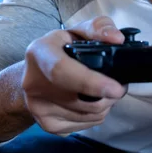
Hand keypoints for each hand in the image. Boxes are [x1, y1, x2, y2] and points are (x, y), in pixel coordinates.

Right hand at [22, 16, 126, 136]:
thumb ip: (98, 27)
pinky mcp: (47, 124)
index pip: (61, 71)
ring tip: (105, 91)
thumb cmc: (60, 50)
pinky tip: (92, 102)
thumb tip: (117, 38)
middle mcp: (33, 83)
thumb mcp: (76, 31)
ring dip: (105, 105)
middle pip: (80, 99)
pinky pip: (84, 125)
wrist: (32, 75)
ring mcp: (38, 108)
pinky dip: (95, 115)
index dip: (90, 82)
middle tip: (119, 87)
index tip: (115, 88)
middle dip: (107, 96)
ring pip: (87, 115)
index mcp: (39, 53)